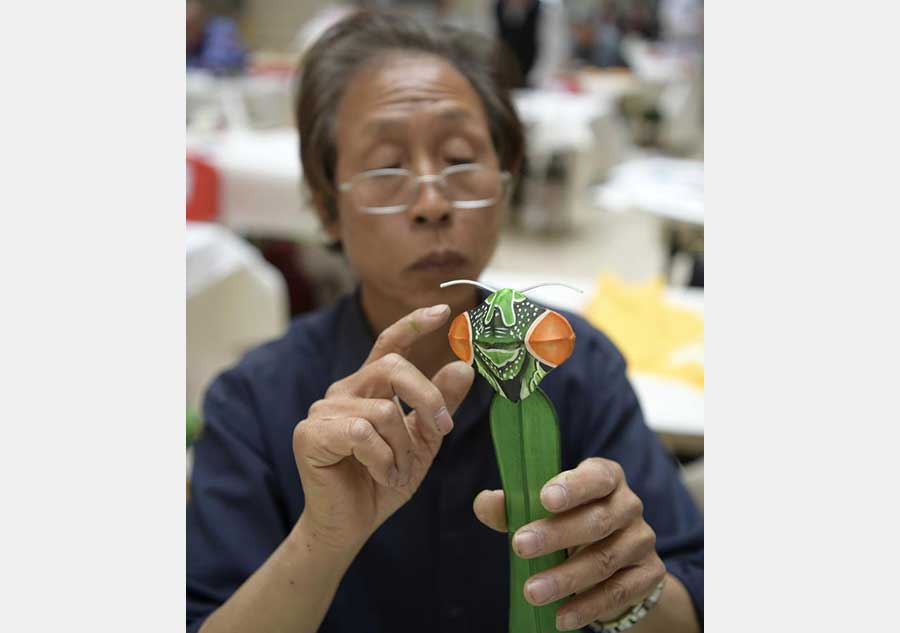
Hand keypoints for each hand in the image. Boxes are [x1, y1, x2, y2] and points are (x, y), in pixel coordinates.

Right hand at [293, 304, 473, 553]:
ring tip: (398, 473)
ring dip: (403, 448)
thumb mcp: (422, 441)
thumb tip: (464, 368)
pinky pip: (363, 434)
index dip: (414, 324)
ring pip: (384, 410)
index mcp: (368, 387)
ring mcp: (324, 410)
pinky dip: (383, 460)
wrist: (350, 525)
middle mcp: (344, 390)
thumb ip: (439, 405)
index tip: (444, 310)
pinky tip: (380, 476)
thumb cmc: (382, 481)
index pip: (389, 344)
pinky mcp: (310, 434)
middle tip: (443, 431)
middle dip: (427, 399)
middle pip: (393, 368)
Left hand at [473, 457, 665, 630]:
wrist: (616, 560)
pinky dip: (588, 606)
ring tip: (532, 591)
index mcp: (605, 477)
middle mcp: (629, 505)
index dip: (573, 487)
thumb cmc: (569, 522)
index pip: (596, 476)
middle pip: (596, 520)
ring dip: (566, 578)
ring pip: (605, 559)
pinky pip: (618, 592)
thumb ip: (513, 506)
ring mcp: (642, 540)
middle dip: (556, 535)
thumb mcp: (543, 510)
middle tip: (519, 546)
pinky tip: (561, 617)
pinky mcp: (649, 573)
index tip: (544, 498)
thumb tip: (484, 503)